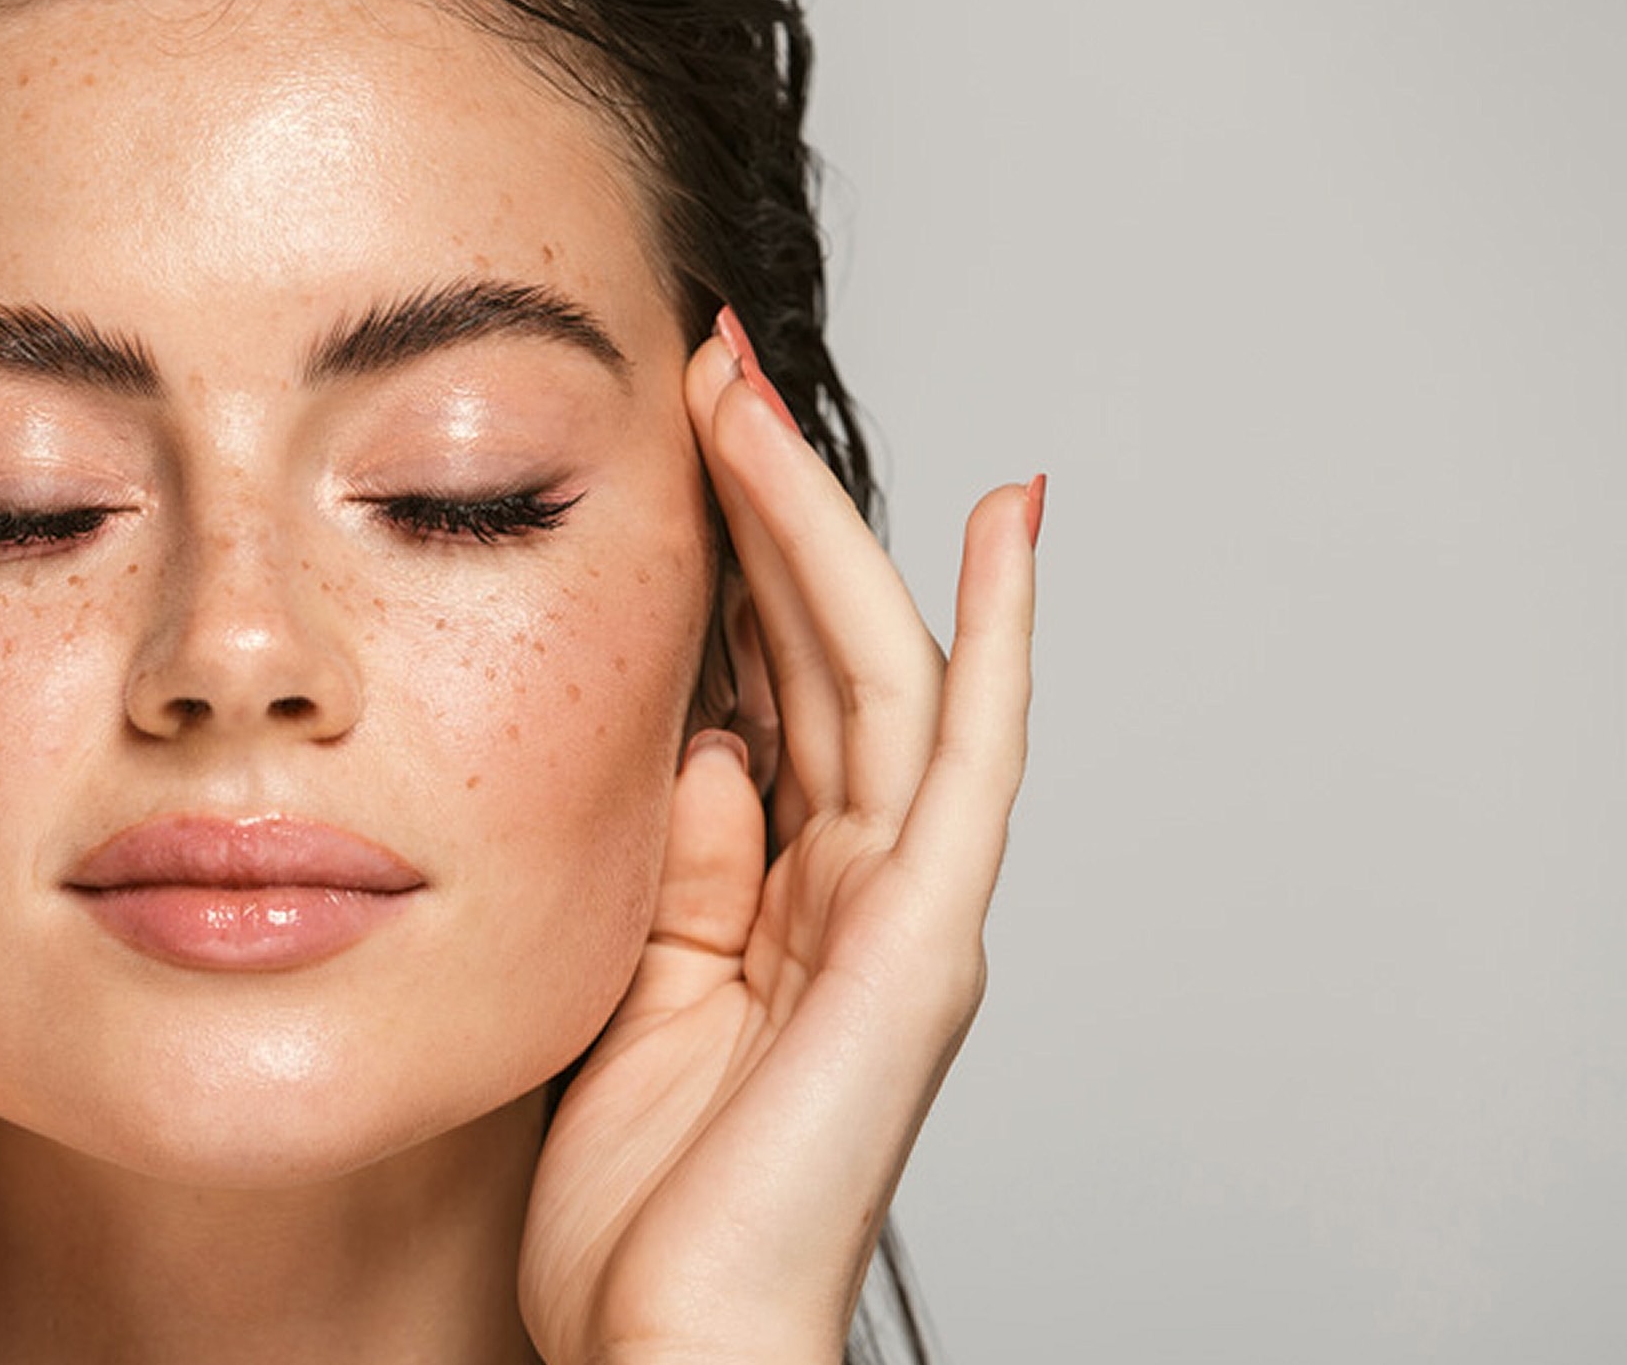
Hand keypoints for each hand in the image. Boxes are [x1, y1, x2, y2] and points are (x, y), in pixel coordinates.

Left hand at [520, 320, 1038, 1364]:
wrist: (669, 1344)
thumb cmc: (639, 1203)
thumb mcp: (633, 985)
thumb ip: (677, 864)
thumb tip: (699, 744)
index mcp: (783, 900)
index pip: (768, 691)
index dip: (730, 564)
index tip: (670, 443)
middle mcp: (858, 888)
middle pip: (825, 652)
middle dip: (768, 507)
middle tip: (709, 369)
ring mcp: (901, 910)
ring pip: (879, 671)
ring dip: (823, 527)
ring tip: (756, 396)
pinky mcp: (921, 943)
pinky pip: (966, 765)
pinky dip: (997, 640)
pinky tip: (1004, 528)